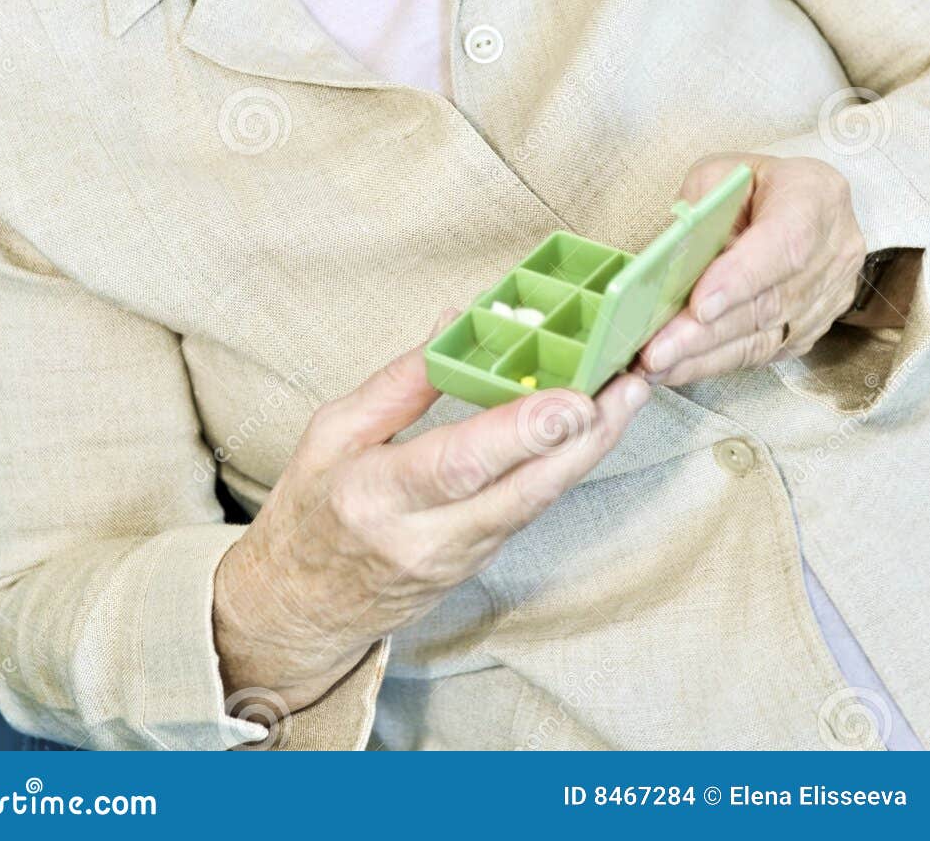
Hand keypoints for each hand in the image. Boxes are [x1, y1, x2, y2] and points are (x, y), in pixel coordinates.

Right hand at [212, 318, 650, 714]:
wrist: (301, 606)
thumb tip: (454, 323)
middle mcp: (425, 538)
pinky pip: (530, 511)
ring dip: (588, 450)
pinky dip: (565, 468)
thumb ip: (398, 382)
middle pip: (522, 491)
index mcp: (375, 496)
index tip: (572, 398)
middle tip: (627, 385)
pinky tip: (593, 429)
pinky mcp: (481, 565)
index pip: (461, 465)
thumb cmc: (311, 509)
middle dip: (583, 439)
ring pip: (538, 503)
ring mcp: (459, 559)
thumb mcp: (332, 432)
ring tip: (627, 394)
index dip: (522, 432)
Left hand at [632, 152, 866, 387]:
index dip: (741, 279)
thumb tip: (674, 262)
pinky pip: (765, 352)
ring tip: (656, 365)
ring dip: (704, 355)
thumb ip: (702, 208)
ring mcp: (829, 296)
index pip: (784, 246)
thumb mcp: (723, 172)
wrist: (805, 203)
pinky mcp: (814, 328)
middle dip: (706, 331)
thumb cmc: (756, 185)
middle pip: (769, 303)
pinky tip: (679, 366)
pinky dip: (717, 361)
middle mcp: (834, 252)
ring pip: (766, 337)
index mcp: (816, 197)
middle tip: (656, 349)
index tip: (698, 306)